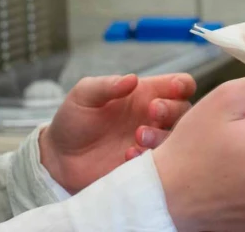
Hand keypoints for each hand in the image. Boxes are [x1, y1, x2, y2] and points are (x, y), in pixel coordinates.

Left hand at [39, 73, 195, 194]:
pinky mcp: (144, 165)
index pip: (181, 85)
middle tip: (152, 111)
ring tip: (138, 135)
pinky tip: (128, 155)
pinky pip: (161, 163)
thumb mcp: (85, 94)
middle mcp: (154, 118)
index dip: (182, 85)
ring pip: (177, 138)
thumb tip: (132, 79)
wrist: (59, 158)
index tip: (171, 89)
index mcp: (146, 94)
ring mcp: (151, 142)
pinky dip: (149, 157)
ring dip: (162, 134)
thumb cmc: (74, 119)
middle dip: (172, 109)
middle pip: (185, 110)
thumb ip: (107, 85)